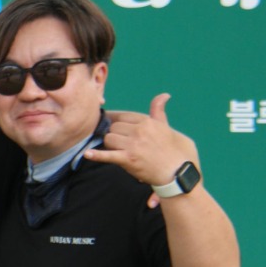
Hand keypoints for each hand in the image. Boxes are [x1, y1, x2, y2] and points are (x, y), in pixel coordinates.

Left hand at [84, 94, 199, 188]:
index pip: (123, 117)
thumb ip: (159, 111)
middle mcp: (139, 130)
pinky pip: (108, 155)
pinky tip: (87, 154)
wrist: (178, 171)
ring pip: (109, 139)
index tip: (110, 124)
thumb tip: (164, 94)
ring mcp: (133, 145)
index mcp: (147, 121)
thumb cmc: (174, 149)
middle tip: (121, 144)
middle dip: (115, 135)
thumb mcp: (166, 126)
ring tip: (120, 151)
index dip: (115, 121)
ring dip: (111, 145)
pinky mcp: (128, 159)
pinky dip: (96, 155)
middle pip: (114, 128)